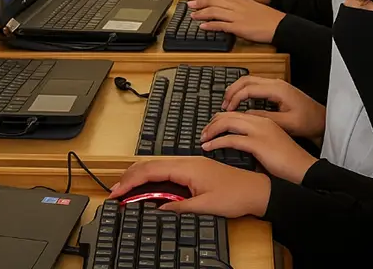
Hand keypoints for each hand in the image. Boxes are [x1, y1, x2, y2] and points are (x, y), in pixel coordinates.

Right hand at [109, 158, 270, 217]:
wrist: (257, 191)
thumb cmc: (236, 196)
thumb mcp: (206, 206)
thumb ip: (180, 207)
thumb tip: (158, 209)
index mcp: (187, 167)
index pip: (150, 171)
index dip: (131, 182)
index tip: (117, 193)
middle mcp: (187, 162)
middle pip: (150, 165)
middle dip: (130, 178)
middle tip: (115, 193)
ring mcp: (190, 165)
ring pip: (157, 167)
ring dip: (139, 178)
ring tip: (125, 190)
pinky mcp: (194, 171)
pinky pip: (167, 171)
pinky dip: (152, 178)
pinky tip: (147, 187)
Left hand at [187, 0, 285, 42]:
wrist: (279, 25)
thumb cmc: (266, 17)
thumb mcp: (251, 5)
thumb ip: (237, 5)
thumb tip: (225, 7)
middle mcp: (237, 4)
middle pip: (213, 0)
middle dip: (199, 1)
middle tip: (189, 3)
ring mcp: (237, 15)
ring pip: (214, 11)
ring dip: (201, 13)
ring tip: (192, 15)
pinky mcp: (238, 26)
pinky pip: (221, 25)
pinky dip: (210, 25)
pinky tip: (203, 26)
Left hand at [201, 113, 317, 184]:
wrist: (304, 169)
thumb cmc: (288, 161)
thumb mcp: (269, 145)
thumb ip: (254, 140)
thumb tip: (236, 144)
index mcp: (263, 120)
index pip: (236, 113)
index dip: (219, 119)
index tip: (210, 128)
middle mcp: (260, 122)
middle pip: (228, 115)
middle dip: (211, 123)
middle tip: (203, 133)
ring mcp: (259, 131)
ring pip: (227, 122)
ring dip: (211, 130)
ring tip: (203, 138)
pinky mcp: (258, 144)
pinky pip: (230, 139)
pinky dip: (216, 142)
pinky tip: (208, 147)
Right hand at [223, 76, 325, 140]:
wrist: (321, 120)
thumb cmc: (307, 122)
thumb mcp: (285, 123)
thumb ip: (264, 118)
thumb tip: (245, 115)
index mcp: (278, 90)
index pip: (248, 89)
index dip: (234, 99)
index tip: (227, 110)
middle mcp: (276, 84)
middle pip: (245, 80)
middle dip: (231, 91)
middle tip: (223, 105)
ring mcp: (276, 85)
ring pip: (249, 80)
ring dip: (236, 90)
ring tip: (228, 104)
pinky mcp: (276, 89)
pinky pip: (255, 85)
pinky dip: (243, 91)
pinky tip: (240, 102)